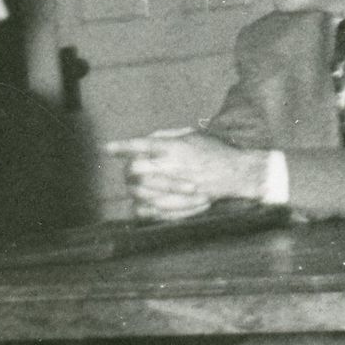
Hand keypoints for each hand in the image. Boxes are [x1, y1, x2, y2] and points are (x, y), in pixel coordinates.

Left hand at [107, 129, 267, 212]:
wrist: (236, 173)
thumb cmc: (215, 151)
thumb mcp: (193, 134)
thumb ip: (167, 136)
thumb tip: (146, 140)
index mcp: (174, 148)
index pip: (140, 146)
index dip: (121, 147)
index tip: (107, 149)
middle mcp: (171, 167)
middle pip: (134, 170)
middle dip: (128, 171)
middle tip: (130, 172)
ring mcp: (174, 187)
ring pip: (139, 191)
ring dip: (134, 189)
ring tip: (136, 187)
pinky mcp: (178, 204)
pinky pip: (150, 210)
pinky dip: (142, 208)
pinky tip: (142, 204)